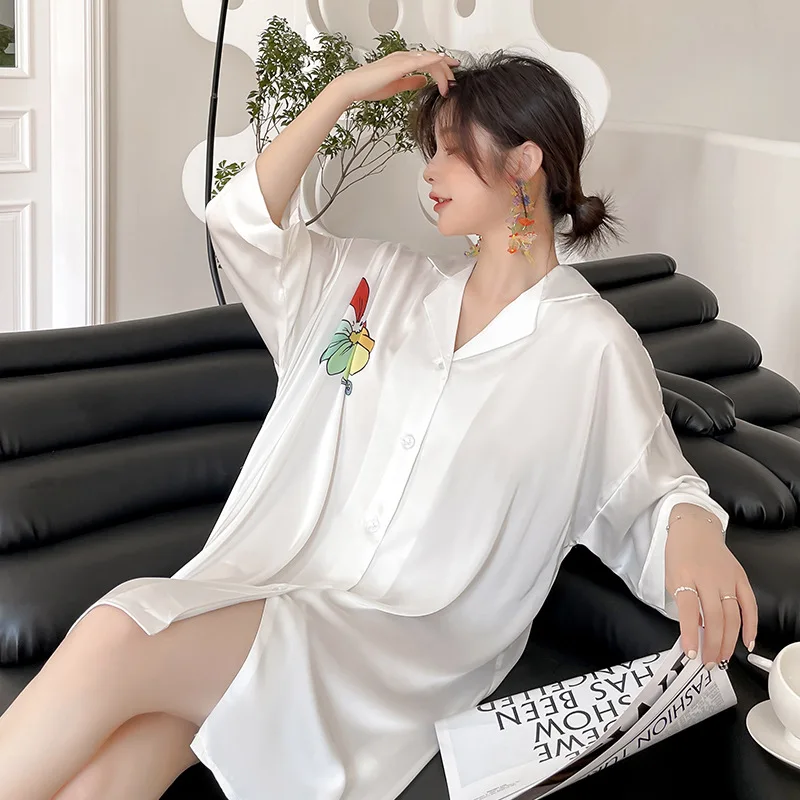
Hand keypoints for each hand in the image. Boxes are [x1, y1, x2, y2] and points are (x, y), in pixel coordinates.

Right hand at [331, 50, 459, 103]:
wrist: (353, 87)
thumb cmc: (368, 87)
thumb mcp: (396, 86)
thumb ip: (410, 82)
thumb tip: (422, 81)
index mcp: (402, 61)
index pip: (427, 61)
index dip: (441, 67)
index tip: (451, 75)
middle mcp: (403, 57)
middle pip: (431, 59)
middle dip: (445, 70)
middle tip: (454, 82)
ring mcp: (401, 59)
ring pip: (429, 59)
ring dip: (442, 70)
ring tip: (450, 82)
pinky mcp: (399, 64)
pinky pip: (421, 60)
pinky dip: (433, 61)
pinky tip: (441, 64)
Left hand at [665, 504, 757, 667]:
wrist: (694, 528)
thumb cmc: (679, 554)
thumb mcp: (672, 577)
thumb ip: (682, 601)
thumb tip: (695, 629)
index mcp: (685, 577)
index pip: (688, 610)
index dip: (690, 634)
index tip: (692, 652)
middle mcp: (707, 579)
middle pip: (715, 617)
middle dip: (713, 644)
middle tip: (709, 662)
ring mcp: (726, 578)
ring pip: (733, 616)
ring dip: (729, 640)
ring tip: (723, 658)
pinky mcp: (740, 577)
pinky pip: (749, 605)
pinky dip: (751, 625)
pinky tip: (747, 642)